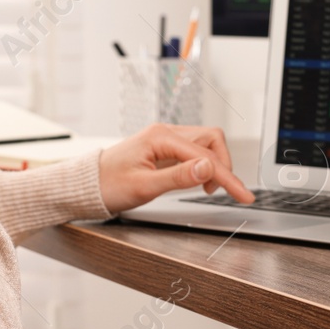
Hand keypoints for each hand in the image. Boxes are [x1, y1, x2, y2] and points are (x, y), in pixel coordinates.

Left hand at [96, 124, 253, 213]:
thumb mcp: (144, 186)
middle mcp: (165, 133)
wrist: (87, 185)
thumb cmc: (108, 185)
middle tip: (228, 192)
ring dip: (215, 164)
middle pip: (212, 140)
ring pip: (205, 143)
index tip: (242, 195)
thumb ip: (178, 177)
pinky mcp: (164, 149)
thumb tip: (208, 168)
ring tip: (210, 189)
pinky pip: (193, 151)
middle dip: (224, 165)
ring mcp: (165, 139)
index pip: (206, 155)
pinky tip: (199, 181)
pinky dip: (203, 165)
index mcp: (160, 137)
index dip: (228, 177)